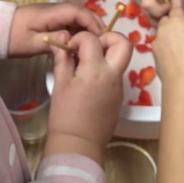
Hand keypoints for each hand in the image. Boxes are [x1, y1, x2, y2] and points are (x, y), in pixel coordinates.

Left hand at [7, 2, 102, 55]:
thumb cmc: (13, 38)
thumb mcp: (32, 43)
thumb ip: (52, 40)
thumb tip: (70, 37)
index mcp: (51, 13)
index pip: (77, 12)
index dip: (92, 22)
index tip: (101, 37)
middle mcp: (56, 10)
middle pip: (81, 13)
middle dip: (94, 25)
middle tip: (103, 43)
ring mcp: (55, 14)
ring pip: (78, 18)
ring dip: (88, 29)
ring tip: (96, 46)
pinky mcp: (53, 20)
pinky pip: (71, 23)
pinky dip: (79, 32)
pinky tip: (82, 45)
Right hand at [44, 30, 132, 163]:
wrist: (79, 144)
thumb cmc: (65, 116)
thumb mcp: (60, 85)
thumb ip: (62, 59)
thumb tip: (61, 41)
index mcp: (95, 70)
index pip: (92, 39)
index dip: (79, 39)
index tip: (70, 49)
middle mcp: (113, 75)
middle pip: (123, 43)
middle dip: (108, 38)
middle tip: (91, 48)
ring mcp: (119, 86)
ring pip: (121, 58)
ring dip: (107, 54)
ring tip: (88, 64)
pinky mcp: (120, 96)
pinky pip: (117, 74)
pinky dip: (106, 70)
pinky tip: (90, 81)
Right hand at [129, 0, 179, 19]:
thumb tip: (179, 11)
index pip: (160, 13)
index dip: (168, 10)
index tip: (171, 2)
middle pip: (151, 18)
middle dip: (161, 16)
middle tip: (169, 6)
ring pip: (146, 14)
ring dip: (155, 12)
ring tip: (163, 2)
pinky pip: (142, 7)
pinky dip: (149, 7)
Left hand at [151, 0, 183, 90]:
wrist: (181, 78)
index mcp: (177, 20)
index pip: (175, 7)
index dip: (177, 4)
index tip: (176, 0)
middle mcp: (164, 27)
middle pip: (166, 19)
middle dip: (172, 22)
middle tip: (182, 32)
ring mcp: (156, 40)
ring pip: (162, 33)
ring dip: (168, 36)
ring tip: (180, 49)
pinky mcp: (153, 52)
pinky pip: (160, 45)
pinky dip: (165, 48)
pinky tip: (174, 58)